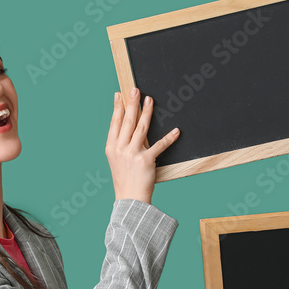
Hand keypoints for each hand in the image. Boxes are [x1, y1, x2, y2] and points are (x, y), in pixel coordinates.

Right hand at [105, 88, 179, 204]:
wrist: (130, 198)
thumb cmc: (125, 178)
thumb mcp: (116, 159)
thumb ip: (121, 143)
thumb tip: (130, 126)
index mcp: (112, 147)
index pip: (115, 123)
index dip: (118, 107)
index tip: (120, 94)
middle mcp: (120, 149)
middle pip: (127, 121)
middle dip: (132, 103)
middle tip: (135, 89)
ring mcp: (132, 154)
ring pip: (141, 128)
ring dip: (147, 112)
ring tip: (150, 100)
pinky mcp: (146, 161)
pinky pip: (159, 146)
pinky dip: (169, 138)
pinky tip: (176, 130)